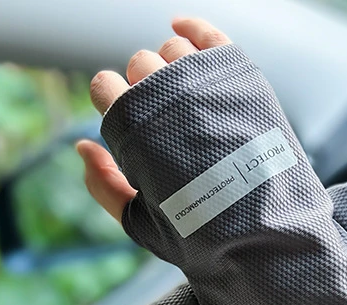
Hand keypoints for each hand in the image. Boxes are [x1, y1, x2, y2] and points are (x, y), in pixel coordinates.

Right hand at [77, 18, 230, 221]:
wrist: (264, 233)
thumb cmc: (200, 235)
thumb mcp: (140, 223)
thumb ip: (103, 185)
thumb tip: (81, 147)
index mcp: (133, 128)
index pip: (103, 85)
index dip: (112, 103)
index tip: (129, 122)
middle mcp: (164, 96)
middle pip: (139, 64)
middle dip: (144, 89)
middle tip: (167, 123)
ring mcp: (202, 82)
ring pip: (173, 48)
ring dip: (172, 67)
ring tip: (185, 100)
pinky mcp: (239, 76)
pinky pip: (209, 35)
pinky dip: (193, 27)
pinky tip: (181, 27)